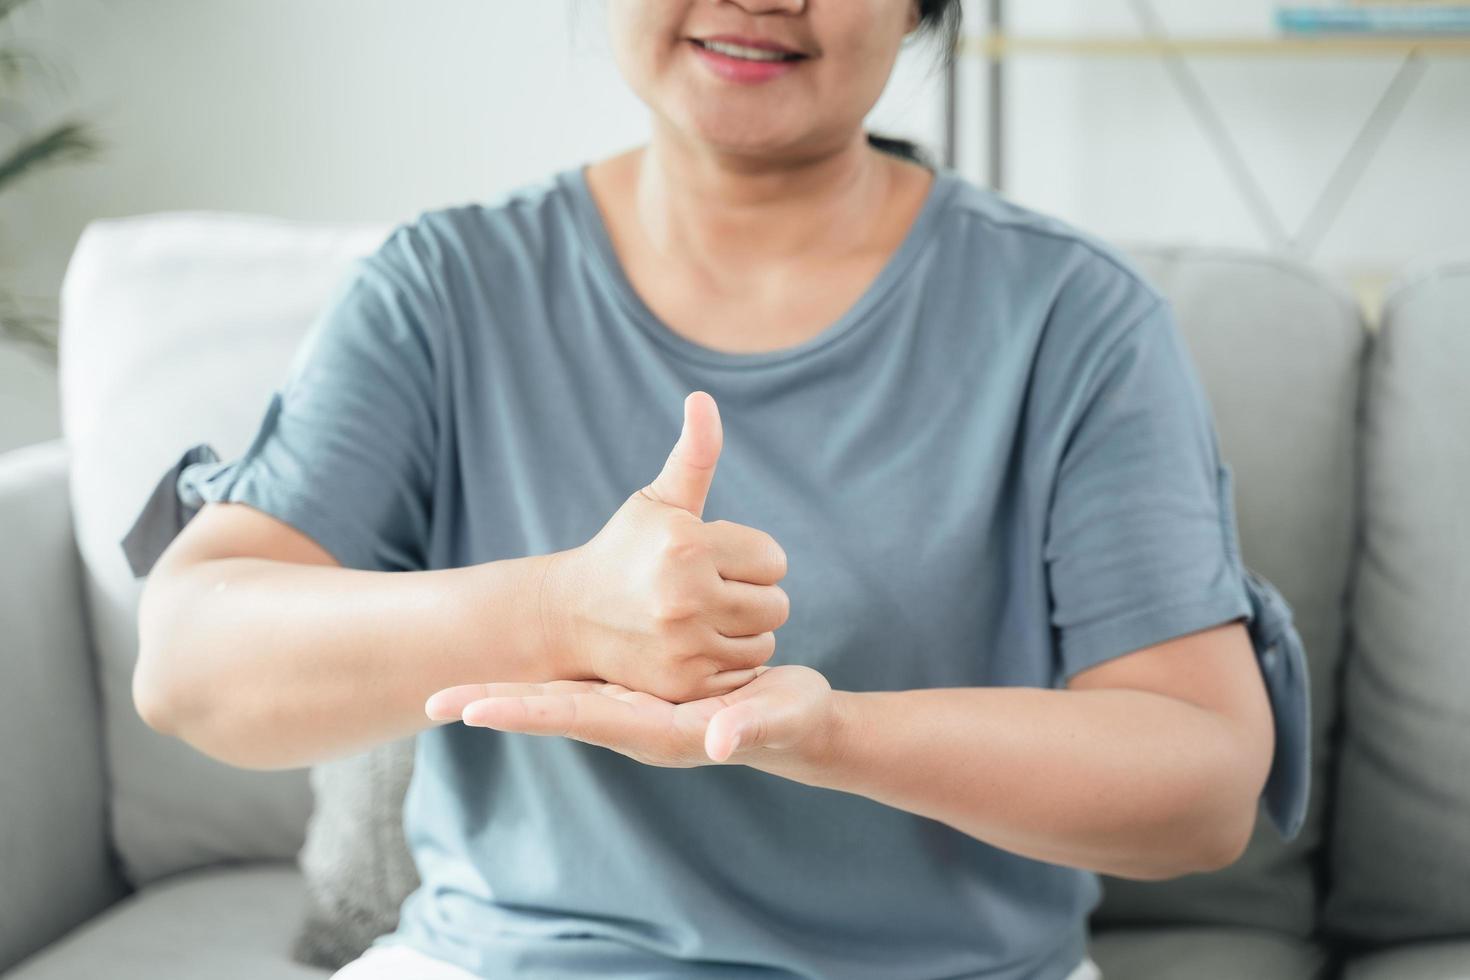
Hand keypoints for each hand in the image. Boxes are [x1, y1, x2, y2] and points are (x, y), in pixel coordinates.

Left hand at [424, 664, 837, 769]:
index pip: (576, 718)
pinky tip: (516, 668)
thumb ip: (751, 726)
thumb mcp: (778, 718)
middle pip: (551, 711)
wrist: (798, 723)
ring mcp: (632, 710)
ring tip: (453, 693)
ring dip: (508, 694)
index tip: (471, 711)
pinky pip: (579, 688)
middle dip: (494, 705)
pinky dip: (542, 682)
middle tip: (432, 701)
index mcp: (655, 729)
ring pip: (558, 699)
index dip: (524, 713)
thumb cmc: (792, 721)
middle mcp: (632, 723)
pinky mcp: (639, 693)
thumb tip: (720, 742)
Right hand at [542, 391, 791, 702]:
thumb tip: (703, 400)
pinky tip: (695, 647)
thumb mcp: (659, 501)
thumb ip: (694, 454)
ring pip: (764, 642)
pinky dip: (728, 663)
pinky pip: (743, 674)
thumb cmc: (626, 551)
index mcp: (688, 546)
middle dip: (751, 596)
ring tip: (701, 619)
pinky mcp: (682, 684)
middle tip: (709, 592)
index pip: (774, 560)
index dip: (749, 559)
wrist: (570, 617)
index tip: (714, 561)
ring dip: (743, 631)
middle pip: (777, 604)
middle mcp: (687, 597)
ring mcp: (683, 646)